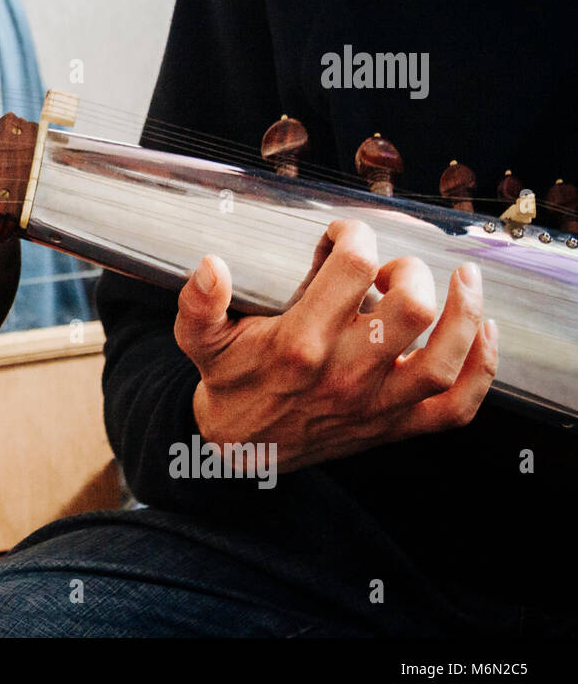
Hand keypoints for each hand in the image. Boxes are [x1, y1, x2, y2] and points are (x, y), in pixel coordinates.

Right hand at [175, 219, 497, 471]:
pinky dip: (480, 370)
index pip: (353, 269)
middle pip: (411, 307)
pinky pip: (455, 406)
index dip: (355, 234)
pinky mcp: (393, 426)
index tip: (344, 231)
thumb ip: (199, 305)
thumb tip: (210, 265)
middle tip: (388, 268)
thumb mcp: (199, 342)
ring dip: (465, 311)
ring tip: (463, 280)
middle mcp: (343, 375)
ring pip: (443, 358)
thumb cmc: (229, 384)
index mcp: (298, 345)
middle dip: (408, 269)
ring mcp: (374, 404)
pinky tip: (484, 333)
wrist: (240, 451)